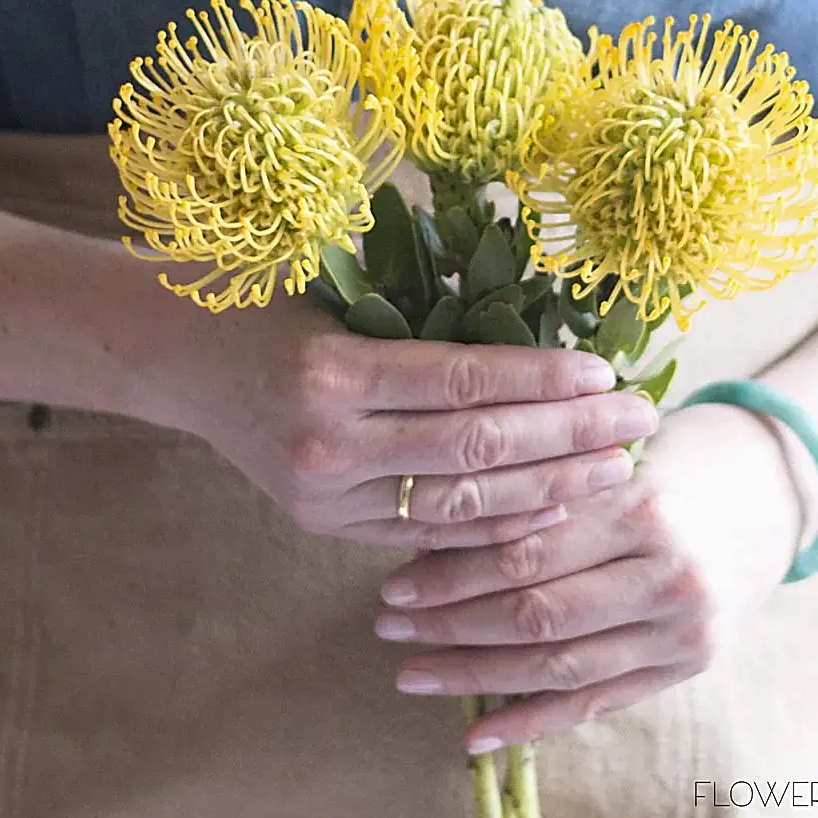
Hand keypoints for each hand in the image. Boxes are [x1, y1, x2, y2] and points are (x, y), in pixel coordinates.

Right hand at [185, 295, 658, 548]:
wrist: (177, 358)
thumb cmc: (263, 302)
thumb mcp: (339, 288)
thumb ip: (425, 316)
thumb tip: (533, 333)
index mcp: (333, 370)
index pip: (467, 381)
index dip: (545, 382)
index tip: (609, 374)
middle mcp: (328, 442)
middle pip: (477, 448)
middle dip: (569, 437)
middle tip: (640, 422)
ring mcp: (323, 495)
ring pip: (460, 502)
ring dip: (547, 487)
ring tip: (614, 469)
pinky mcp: (322, 523)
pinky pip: (426, 529)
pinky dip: (492, 521)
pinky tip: (552, 507)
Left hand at [373, 402, 804, 746]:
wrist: (768, 493)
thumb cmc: (670, 464)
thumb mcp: (611, 462)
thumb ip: (542, 495)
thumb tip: (434, 533)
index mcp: (642, 508)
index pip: (527, 551)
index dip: (453, 572)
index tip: (396, 583)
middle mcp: (668, 574)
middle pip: (536, 612)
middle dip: (451, 623)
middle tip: (389, 624)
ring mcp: (683, 630)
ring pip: (559, 665)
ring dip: (476, 675)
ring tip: (414, 672)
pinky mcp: (687, 667)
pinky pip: (597, 703)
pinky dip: (533, 722)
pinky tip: (477, 732)